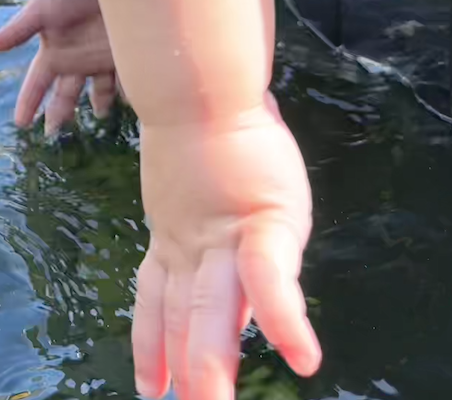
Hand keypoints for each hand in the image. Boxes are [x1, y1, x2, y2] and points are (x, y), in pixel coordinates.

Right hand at [0, 0, 117, 135]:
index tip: (20, 124)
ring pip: (99, 90)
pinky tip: (136, 103)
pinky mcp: (121, 53)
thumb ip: (18, 30)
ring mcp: (99, 58)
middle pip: (65, 94)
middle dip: (59, 113)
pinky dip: (130, 92)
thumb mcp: (40, 11)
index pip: (36, 85)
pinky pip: (127, 79)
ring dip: (100, 103)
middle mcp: (75, 60)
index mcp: (53, 54)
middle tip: (53, 132)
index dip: (28, 103)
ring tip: (103, 116)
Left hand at [134, 96, 320, 398]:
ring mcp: (228, 235)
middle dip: (184, 367)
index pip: (157, 301)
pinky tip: (301, 355)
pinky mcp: (265, 220)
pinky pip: (272, 277)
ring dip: (213, 360)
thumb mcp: (198, 179)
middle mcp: (195, 246)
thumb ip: (198, 207)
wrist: (200, 82)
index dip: (150, 345)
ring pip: (218, 308)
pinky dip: (283, 317)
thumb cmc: (207, 122)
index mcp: (175, 238)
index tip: (149, 384)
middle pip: (185, 315)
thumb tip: (199, 207)